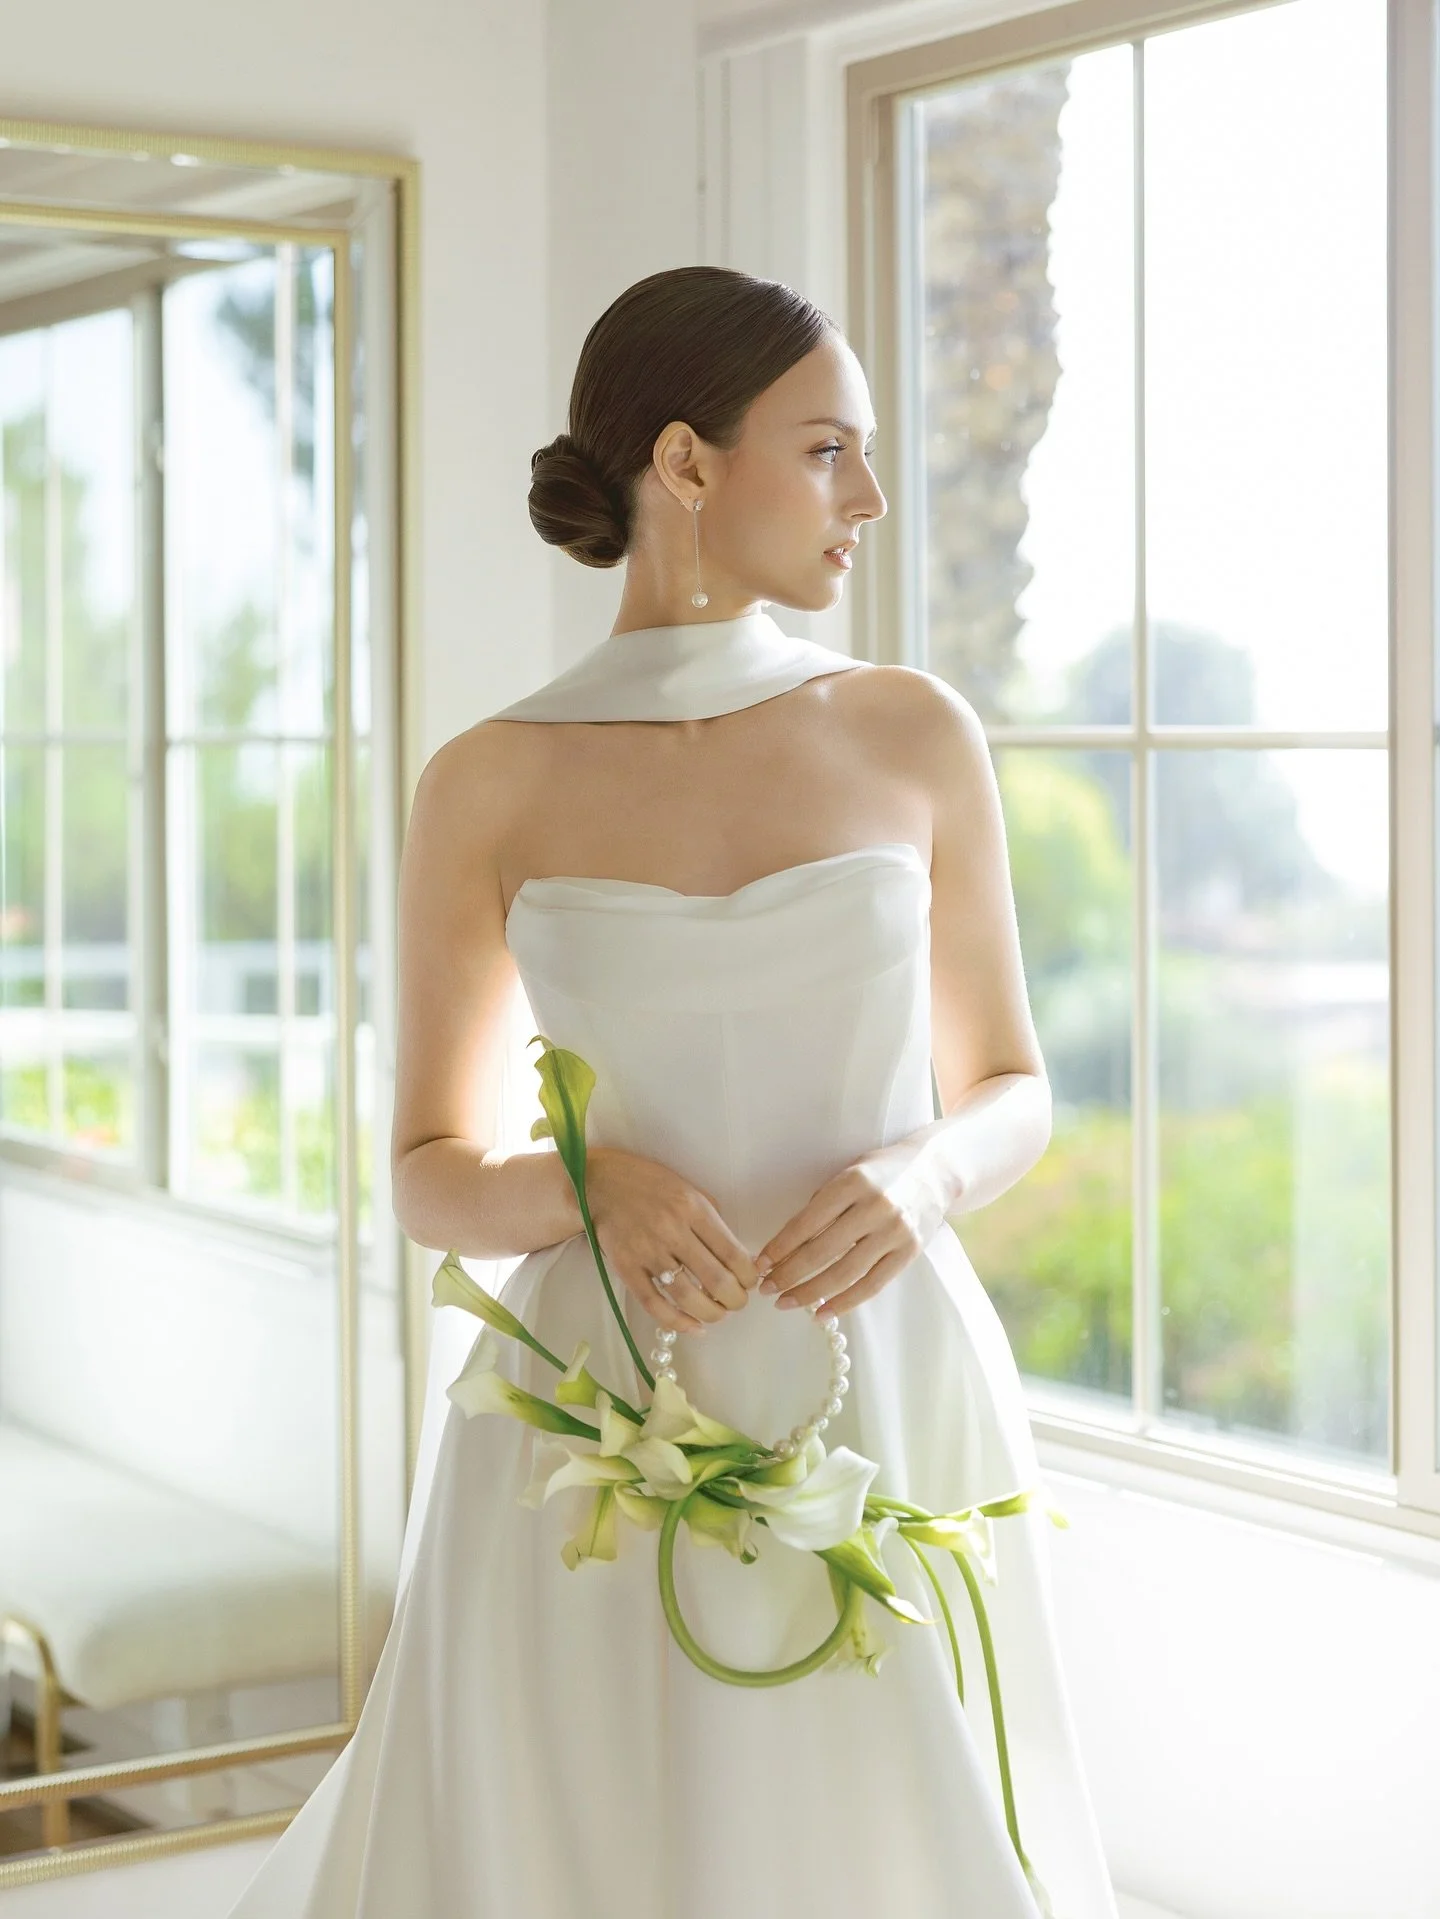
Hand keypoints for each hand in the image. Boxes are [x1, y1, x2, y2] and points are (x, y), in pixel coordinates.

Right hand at [584, 1145, 760, 1333]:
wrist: (601, 1184)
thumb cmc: (651, 1185)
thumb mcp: (690, 1190)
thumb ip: (714, 1221)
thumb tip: (739, 1257)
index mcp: (693, 1208)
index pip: (733, 1253)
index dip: (749, 1276)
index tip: (751, 1282)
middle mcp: (672, 1230)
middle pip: (715, 1279)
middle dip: (735, 1299)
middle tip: (738, 1302)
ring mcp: (647, 1251)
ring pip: (687, 1297)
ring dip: (711, 1313)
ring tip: (719, 1314)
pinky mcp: (626, 1268)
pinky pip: (654, 1303)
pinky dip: (677, 1322)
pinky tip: (694, 1327)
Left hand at [753, 1137, 951, 1316]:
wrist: (936, 1169)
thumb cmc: (882, 1171)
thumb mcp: (850, 1172)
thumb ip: (825, 1202)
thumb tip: (788, 1243)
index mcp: (852, 1182)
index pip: (807, 1222)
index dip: (779, 1247)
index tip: (759, 1265)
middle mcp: (875, 1206)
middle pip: (822, 1250)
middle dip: (789, 1274)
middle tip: (766, 1289)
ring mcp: (894, 1231)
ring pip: (845, 1272)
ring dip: (810, 1292)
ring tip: (785, 1303)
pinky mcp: (910, 1251)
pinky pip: (872, 1284)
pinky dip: (845, 1302)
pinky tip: (822, 1312)